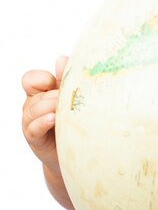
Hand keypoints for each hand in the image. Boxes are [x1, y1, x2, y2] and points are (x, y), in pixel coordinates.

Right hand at [21, 56, 68, 180]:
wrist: (74, 150)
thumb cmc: (73, 119)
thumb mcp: (70, 97)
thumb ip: (65, 79)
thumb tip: (61, 59)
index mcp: (39, 93)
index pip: (31, 79)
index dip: (43, 78)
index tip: (58, 83)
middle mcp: (32, 106)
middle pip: (36, 94)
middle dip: (53, 94)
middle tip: (68, 98)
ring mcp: (31, 122)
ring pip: (33, 109)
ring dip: (49, 106)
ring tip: (61, 109)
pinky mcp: (35, 138)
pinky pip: (33, 127)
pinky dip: (43, 122)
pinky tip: (53, 118)